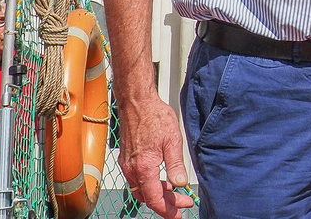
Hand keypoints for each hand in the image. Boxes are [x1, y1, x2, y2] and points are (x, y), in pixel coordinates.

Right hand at [117, 95, 195, 216]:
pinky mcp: (127, 160)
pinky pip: (137, 180)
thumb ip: (176, 164)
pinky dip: (150, 185)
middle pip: (148, 197)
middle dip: (166, 203)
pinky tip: (162, 180)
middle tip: (184, 202)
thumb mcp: (172, 140)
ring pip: (142, 190)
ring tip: (175, 192)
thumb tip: (181, 183)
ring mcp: (127, 165)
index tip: (180, 213)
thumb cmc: (154, 117)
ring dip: (158, 194)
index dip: (168, 209)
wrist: (137, 102)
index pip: (155, 199)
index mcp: (144, 168)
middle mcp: (132, 170)